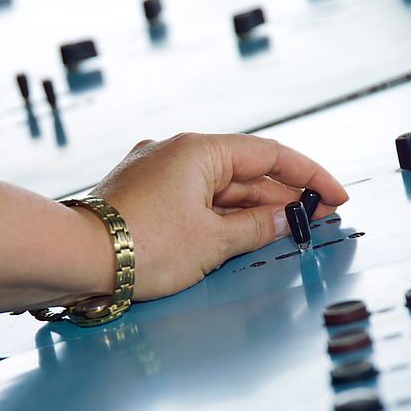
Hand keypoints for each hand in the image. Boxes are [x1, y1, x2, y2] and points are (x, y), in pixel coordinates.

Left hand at [91, 132, 348, 299]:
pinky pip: (194, 199)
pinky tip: (239, 231)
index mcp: (199, 150)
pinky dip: (221, 214)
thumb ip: (256, 227)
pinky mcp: (142, 195)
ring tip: (285, 229)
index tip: (336, 197)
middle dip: (282, 196)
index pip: (270, 156)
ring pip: (219, 187)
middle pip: (245, 171)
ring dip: (253, 208)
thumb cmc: (139, 246)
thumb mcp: (213, 241)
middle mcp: (176, 152)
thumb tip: (281, 219)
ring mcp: (156, 172)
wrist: (74, 259)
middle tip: (315, 220)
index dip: (310, 177)